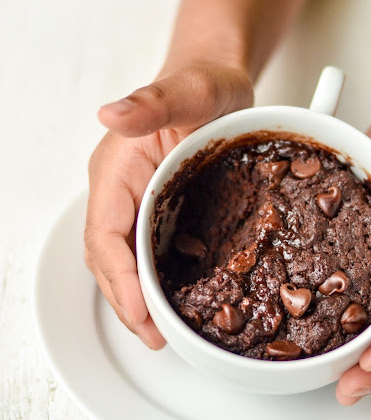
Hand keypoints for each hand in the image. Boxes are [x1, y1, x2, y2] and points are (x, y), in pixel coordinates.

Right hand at [84, 64, 253, 347]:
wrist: (216, 81)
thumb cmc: (204, 84)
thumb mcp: (190, 89)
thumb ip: (152, 103)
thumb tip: (108, 113)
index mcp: (118, 168)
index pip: (105, 232)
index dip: (119, 278)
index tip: (140, 313)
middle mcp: (120, 188)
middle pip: (109, 256)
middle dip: (126, 301)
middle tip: (155, 338)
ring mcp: (137, 200)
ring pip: (124, 259)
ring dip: (137, 298)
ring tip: (160, 332)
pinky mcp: (157, 207)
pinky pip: (146, 251)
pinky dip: (153, 281)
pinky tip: (174, 300)